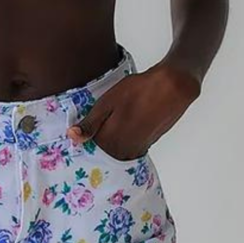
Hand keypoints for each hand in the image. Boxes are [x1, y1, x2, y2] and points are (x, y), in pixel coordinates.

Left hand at [66, 58, 200, 158]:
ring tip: (106, 128)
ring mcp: (136, 150)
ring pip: (115, 152)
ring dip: (109, 144)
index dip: (81, 142)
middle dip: (93, 146)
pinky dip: (121, 143)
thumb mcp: (107, 103)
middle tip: (89, 130)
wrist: (171, 88)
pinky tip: (121, 127)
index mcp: (110, 141)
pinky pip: (128, 149)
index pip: (87, 151)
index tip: (74, 135)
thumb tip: (71, 137)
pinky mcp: (146, 145)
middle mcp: (123, 151)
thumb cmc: (137, 91)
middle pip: (102, 155)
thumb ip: (90, 124)